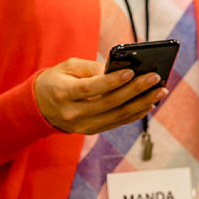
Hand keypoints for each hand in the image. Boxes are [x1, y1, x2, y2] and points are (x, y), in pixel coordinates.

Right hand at [35, 57, 165, 133]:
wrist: (38, 107)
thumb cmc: (56, 80)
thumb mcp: (68, 67)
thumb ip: (93, 68)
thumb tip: (120, 68)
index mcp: (64, 93)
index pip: (91, 89)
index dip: (112, 81)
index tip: (131, 72)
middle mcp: (73, 113)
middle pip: (110, 103)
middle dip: (136, 90)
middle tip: (155, 78)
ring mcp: (83, 125)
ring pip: (118, 116)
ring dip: (142, 103)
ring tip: (160, 91)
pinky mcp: (92, 130)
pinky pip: (117, 122)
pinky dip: (135, 113)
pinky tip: (149, 103)